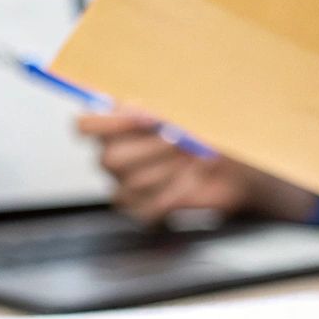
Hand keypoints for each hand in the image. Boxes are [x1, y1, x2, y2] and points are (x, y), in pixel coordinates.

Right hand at [77, 109, 318, 223]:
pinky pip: (147, 208)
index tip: (148, 118)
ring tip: (192, 159)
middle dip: (151, 149)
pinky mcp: (142, 210)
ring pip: (132, 184)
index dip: (110, 124)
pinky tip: (188, 182)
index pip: (84, 126)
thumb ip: (157, 108)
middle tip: (180, 140)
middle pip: (108, 159)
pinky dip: (175, 194)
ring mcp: (125, 186)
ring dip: (169, 170)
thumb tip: (138, 111)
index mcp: (116, 125)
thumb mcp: (184, 110)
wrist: (235, 166)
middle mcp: (113, 156)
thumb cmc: (207, 131)